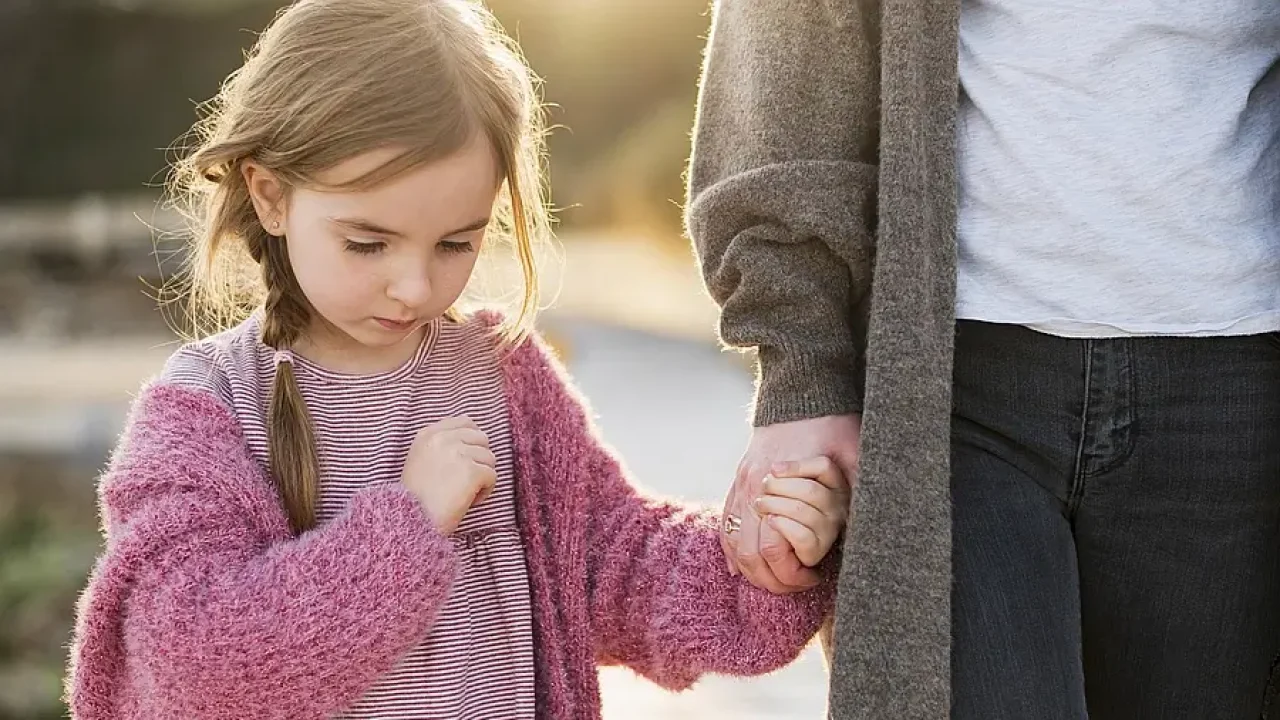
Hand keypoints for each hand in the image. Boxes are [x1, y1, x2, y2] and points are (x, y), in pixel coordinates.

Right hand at [401, 416, 496, 534]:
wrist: (414, 521)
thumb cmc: (417, 498)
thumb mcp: (420, 459)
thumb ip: (441, 444)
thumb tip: (474, 435)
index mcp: (428, 434)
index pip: (465, 422)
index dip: (472, 440)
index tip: (466, 459)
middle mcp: (443, 439)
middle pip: (482, 439)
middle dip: (478, 459)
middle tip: (463, 480)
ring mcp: (458, 453)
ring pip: (489, 458)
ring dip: (482, 477)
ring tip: (463, 492)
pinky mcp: (471, 471)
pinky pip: (492, 476)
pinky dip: (485, 491)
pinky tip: (468, 500)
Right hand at [722, 414, 860, 593]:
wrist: (802, 392)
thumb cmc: (833, 425)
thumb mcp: (855, 457)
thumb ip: (859, 490)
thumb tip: (870, 528)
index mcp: (782, 487)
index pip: (776, 551)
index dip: (793, 575)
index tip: (813, 577)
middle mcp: (755, 488)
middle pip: (751, 555)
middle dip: (771, 581)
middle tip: (795, 585)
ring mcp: (742, 484)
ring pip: (734, 543)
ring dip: (751, 570)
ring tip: (774, 579)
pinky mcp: (738, 480)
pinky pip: (726, 524)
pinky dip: (732, 550)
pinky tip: (741, 567)